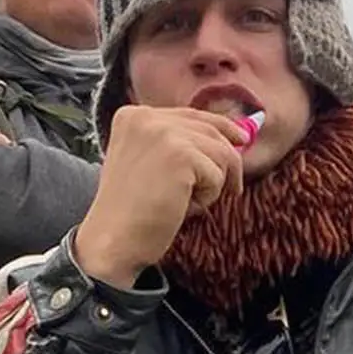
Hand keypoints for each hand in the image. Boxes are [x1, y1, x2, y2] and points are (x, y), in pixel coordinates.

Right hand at [73, 105, 248, 287]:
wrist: (113, 240)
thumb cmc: (131, 211)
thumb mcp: (146, 162)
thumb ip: (174, 144)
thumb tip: (229, 137)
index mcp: (133, 116)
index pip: (190, 114)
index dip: (220, 128)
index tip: (239, 140)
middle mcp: (146, 117)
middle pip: (211, 129)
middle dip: (227, 160)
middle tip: (234, 187)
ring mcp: (163, 133)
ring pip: (220, 152)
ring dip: (212, 184)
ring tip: (185, 203)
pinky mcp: (181, 155)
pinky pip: (218, 175)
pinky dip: (207, 197)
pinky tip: (182, 208)